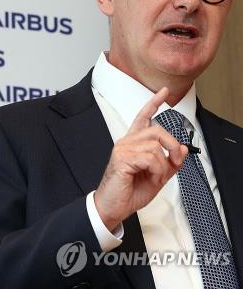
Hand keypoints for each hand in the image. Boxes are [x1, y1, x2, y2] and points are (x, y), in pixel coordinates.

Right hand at [94, 87, 188, 231]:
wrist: (113, 206)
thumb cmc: (129, 191)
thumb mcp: (157, 177)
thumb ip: (170, 163)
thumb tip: (183, 150)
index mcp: (133, 144)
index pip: (143, 118)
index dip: (153, 103)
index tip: (163, 92)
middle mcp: (126, 142)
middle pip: (157, 130)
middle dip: (172, 146)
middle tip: (175, 161)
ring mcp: (123, 149)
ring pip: (155, 146)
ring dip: (163, 165)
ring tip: (156, 176)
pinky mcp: (122, 158)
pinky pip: (150, 158)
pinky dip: (156, 170)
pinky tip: (150, 176)